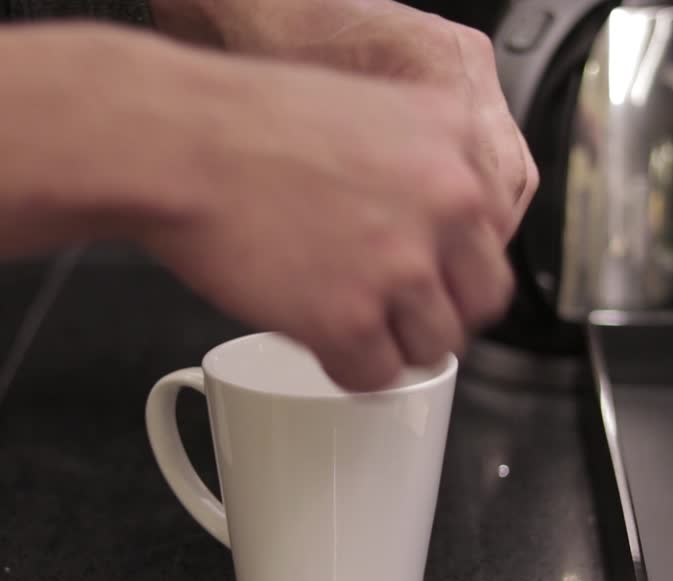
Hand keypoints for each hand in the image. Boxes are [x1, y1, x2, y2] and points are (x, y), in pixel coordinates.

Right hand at [0, 24, 513, 390]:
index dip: (457, 264)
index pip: (494, 234)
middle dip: (439, 314)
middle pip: (479, 301)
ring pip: (433, 348)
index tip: (432, 276)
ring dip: (393, 346)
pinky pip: (375, 377)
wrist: (179, 143)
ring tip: (349, 325)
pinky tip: (319, 340)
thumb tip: (430, 222)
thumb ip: (416, 163)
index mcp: (455, 140)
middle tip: (397, 314)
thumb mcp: (364, 112)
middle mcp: (445, 202)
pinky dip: (348, 369)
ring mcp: (402, 265)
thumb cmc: (245, 122)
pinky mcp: (351, 320)